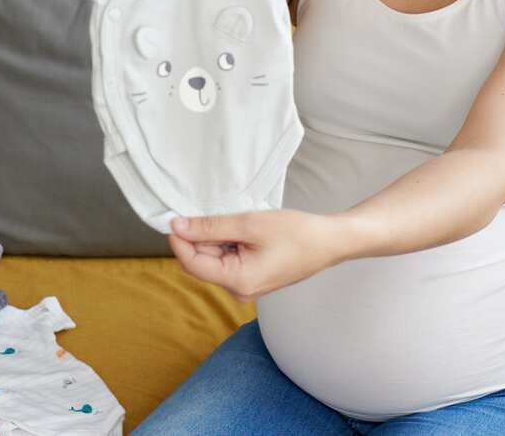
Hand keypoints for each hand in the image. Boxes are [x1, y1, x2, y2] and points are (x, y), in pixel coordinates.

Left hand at [167, 209, 346, 301]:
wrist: (330, 242)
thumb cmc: (296, 233)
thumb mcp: (250, 224)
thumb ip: (211, 227)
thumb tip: (178, 226)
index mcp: (238, 282)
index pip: (192, 263)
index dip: (180, 240)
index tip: (174, 217)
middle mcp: (239, 291)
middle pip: (202, 263)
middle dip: (200, 238)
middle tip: (215, 212)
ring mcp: (246, 287)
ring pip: (215, 260)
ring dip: (216, 239)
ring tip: (239, 221)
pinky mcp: (253, 279)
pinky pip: (229, 261)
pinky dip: (228, 243)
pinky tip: (244, 230)